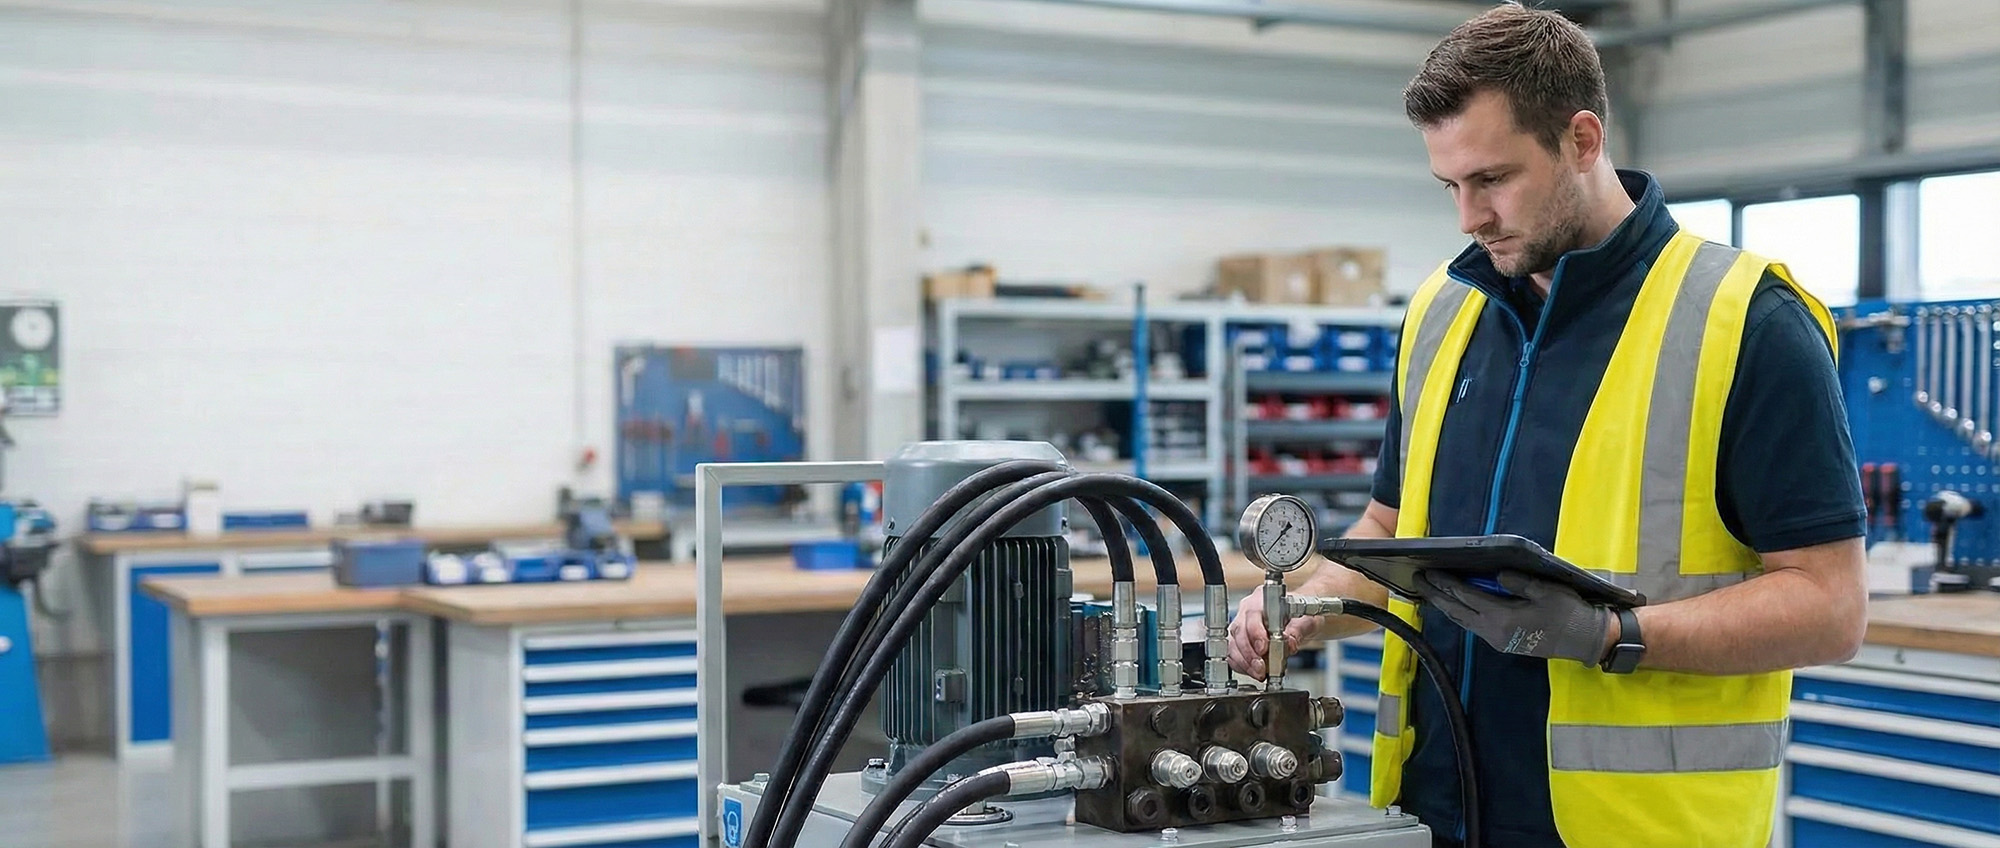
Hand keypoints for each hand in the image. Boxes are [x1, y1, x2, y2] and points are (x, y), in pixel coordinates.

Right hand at [1226, 589, 1322, 679]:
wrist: (1301, 618)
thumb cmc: (1301, 614)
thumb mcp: (1307, 619)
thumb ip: (1298, 629)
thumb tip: (1290, 643)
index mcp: (1261, 599)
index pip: (1252, 615)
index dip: (1255, 634)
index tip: (1264, 649)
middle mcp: (1247, 611)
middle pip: (1239, 631)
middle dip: (1249, 653)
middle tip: (1261, 667)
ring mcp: (1241, 626)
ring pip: (1233, 645)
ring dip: (1245, 662)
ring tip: (1259, 672)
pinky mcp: (1238, 641)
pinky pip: (1233, 654)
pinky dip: (1242, 666)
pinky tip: (1254, 672)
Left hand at [1420, 571, 1610, 664]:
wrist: (1586, 641)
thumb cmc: (1569, 614)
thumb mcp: (1547, 592)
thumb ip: (1518, 583)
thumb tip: (1496, 575)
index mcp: (1503, 618)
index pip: (1466, 597)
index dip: (1445, 584)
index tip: (1428, 572)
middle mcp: (1494, 632)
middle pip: (1456, 612)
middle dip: (1435, 595)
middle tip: (1418, 580)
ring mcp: (1497, 640)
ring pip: (1463, 621)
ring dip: (1445, 605)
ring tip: (1429, 590)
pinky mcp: (1503, 642)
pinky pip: (1473, 625)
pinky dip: (1459, 613)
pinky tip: (1454, 604)